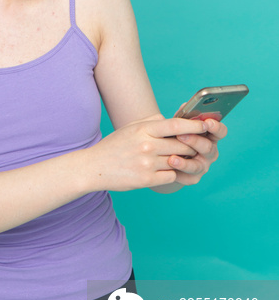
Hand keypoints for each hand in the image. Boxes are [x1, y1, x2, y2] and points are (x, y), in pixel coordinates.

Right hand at [90, 115, 214, 192]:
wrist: (94, 167)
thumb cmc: (114, 146)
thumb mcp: (130, 128)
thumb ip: (151, 122)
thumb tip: (172, 120)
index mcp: (143, 130)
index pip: (175, 125)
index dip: (194, 125)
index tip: (205, 125)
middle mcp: (147, 145)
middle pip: (182, 144)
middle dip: (192, 145)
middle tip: (198, 146)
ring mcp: (147, 163)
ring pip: (179, 161)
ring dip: (184, 161)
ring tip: (186, 159)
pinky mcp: (146, 179)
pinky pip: (171, 176)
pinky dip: (173, 174)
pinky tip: (168, 171)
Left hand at [167, 118, 227, 185]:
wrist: (163, 155)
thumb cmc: (174, 135)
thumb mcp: (179, 124)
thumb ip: (184, 116)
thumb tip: (185, 105)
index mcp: (210, 136)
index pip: (220, 132)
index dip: (216, 127)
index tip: (208, 122)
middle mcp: (210, 152)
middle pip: (208, 148)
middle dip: (195, 141)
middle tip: (181, 136)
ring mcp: (203, 166)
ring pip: (197, 165)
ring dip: (185, 162)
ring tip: (172, 158)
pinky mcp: (193, 178)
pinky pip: (187, 177)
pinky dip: (177, 173)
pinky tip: (168, 169)